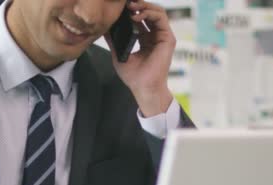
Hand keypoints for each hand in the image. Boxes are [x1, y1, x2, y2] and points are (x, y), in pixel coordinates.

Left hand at [105, 0, 174, 116]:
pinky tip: (136, 16)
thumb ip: (113, 41)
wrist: (143, 88)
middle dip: (138, 4)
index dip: (132, 10)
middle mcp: (155, 36)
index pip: (140, 18)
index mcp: (145, 39)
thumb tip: (104, 29)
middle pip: (149, 12)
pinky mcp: (168, 38)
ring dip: (144, 6)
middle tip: (126, 2)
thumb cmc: (133, 76)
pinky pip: (161, 18)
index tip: (121, 7)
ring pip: (157, 11)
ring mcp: (162, 37)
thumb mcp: (119, 54)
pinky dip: (149, 13)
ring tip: (131, 7)